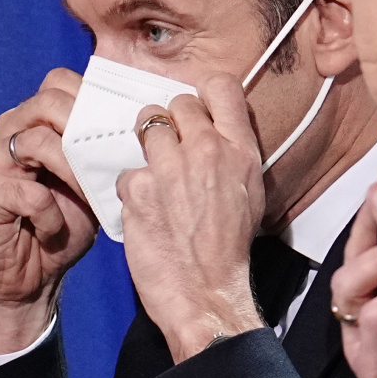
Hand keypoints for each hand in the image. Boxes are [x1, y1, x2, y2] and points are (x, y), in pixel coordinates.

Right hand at [0, 68, 98, 354]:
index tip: (123, 129)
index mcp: (34, 119)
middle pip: (49, 101)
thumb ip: (106, 150)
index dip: (94, 99)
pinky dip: (49, 214)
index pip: (60, 82)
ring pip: (37, 140)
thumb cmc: (66, 223)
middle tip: (110, 162)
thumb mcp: (94, 181)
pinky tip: (53, 229)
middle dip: (87, 130)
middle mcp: (8, 129)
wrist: (29, 277)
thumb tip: (144, 125)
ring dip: (74, 172)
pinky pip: (27, 192)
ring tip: (89, 197)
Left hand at [116, 72, 266, 363]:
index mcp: (240, 150)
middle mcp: (207, 150)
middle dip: (170, 121)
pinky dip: (131, 186)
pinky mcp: (138, 189)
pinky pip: (126, 169)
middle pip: (177, 102)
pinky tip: (143, 207)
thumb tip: (215, 129)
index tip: (197, 109)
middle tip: (169, 147)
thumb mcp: (250, 192)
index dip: (203, 93)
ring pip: (146, 125)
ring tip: (152, 170)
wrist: (206, 292)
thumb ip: (233, 153)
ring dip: (146, 144)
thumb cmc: (230, 247)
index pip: (220, 86)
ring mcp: (170, 168)